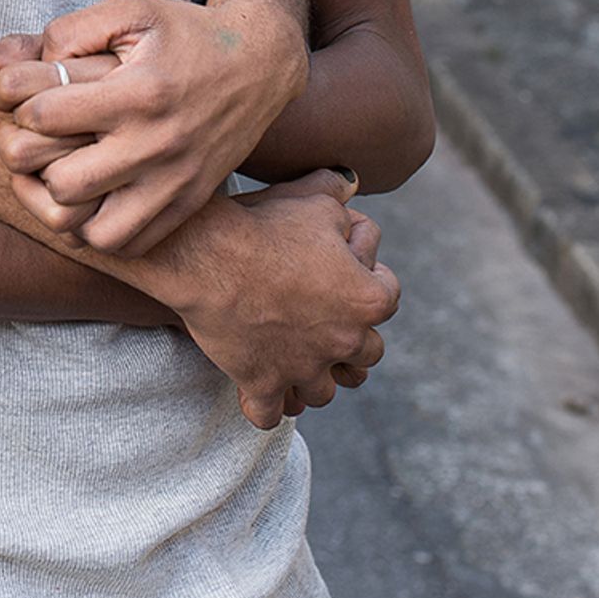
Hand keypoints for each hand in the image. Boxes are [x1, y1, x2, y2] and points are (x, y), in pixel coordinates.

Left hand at [0, 0, 308, 255]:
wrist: (261, 62)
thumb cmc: (183, 31)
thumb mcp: (127, 10)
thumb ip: (63, 32)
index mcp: (138, 92)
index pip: (43, 116)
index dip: (15, 101)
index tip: (23, 93)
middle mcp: (157, 145)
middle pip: (60, 183)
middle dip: (31, 158)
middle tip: (32, 137)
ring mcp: (174, 183)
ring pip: (89, 229)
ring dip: (59, 203)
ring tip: (56, 170)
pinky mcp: (185, 204)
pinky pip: (124, 243)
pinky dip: (95, 228)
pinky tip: (89, 194)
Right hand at [147, 170, 398, 428]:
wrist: (208, 253)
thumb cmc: (265, 223)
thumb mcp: (312, 198)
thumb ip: (338, 193)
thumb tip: (350, 182)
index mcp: (367, 299)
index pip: (390, 295)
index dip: (373, 279)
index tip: (352, 270)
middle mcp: (344, 342)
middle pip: (367, 355)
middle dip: (352, 339)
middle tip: (328, 319)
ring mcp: (302, 369)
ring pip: (324, 392)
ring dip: (315, 377)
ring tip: (298, 358)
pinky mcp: (261, 383)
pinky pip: (270, 415)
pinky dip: (268, 406)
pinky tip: (261, 390)